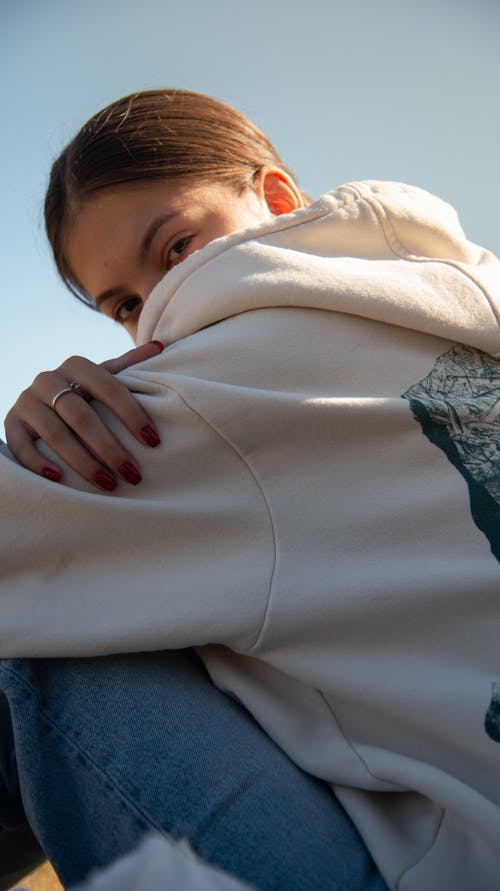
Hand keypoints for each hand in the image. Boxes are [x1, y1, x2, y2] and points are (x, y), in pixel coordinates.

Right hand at [4, 341, 163, 490]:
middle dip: (110, 448)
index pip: (109, 388)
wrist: (40, 400)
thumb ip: (128, 365)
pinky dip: (39, 463)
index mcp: (76, 365)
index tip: (153, 441)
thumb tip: (160, 345)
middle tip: (133, 474)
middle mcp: (48, 379)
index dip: (132, 414)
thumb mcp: (103, 376)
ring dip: (83, 463)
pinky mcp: (11, 423)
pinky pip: (21, 446)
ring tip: (108, 484)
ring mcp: (26, 401)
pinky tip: (60, 479)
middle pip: (82, 416)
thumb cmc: (84, 392)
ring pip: (55, 434)